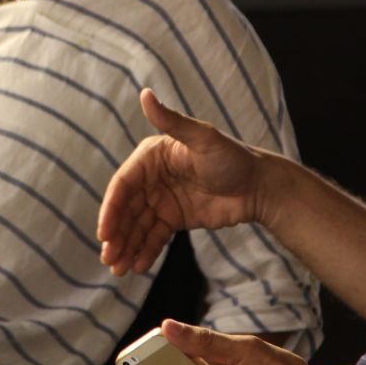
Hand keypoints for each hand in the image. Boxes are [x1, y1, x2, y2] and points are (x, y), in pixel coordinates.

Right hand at [99, 89, 268, 274]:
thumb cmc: (233, 157)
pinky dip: (145, 251)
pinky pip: (154, 237)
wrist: (261, 187)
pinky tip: (138, 267)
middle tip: (108, 258)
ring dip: (126, 247)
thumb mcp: (203, 138)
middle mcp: (152, 178)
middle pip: (127, 209)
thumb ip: (172, 121)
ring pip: (138, 226)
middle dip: (116, 234)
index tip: (104, 233)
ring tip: (119, 270)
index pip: (124, 185)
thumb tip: (145, 94)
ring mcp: (162, 200)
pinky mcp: (174, 218)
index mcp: (151, 157)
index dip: (112, 209)